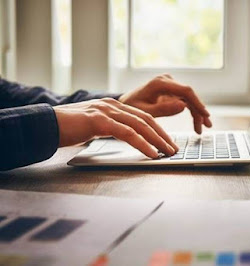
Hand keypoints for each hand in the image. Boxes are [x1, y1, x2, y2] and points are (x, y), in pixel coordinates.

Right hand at [53, 98, 177, 158]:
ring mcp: (106, 111)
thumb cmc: (68, 128)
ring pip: (140, 125)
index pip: (142, 116)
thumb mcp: (93, 125)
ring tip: (168, 152)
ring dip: (157, 140)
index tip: (168, 142)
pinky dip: (142, 144)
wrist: (44, 124)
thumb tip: (124, 137)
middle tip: (174, 148)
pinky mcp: (99, 121)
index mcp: (113, 106)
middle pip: (146, 119)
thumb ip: (109, 127)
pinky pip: (127, 133)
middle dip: (163, 135)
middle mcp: (112, 105)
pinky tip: (151, 153)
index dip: (158, 130)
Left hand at [118, 74, 211, 133]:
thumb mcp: (144, 112)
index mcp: (159, 83)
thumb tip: (183, 106)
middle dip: (199, 111)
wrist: (124, 104)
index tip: (205, 114)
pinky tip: (197, 123)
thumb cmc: (131, 108)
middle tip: (206, 126)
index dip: (197, 103)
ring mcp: (169, 85)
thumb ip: (163, 109)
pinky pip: (185, 101)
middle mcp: (167, 81)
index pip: (185, 91)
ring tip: (202, 128)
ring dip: (196, 113)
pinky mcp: (171, 91)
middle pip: (189, 95)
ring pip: (189, 99)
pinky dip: (191, 111)